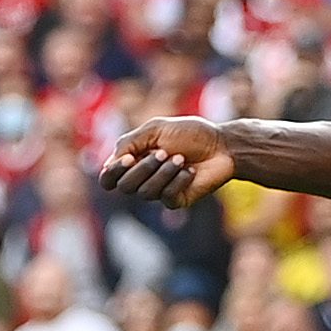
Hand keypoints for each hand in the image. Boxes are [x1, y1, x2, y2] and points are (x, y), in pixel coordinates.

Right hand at [97, 119, 235, 209]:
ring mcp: (159, 191)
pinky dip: (179, 180)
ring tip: (181, 158)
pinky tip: (191, 171)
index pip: (109, 178)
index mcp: (134, 160)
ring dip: (164, 172)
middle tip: (164, 152)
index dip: (114, 171)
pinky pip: (167, 197)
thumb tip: (108, 164)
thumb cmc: (190, 134)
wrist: (222, 145)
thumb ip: (128, 144)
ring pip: (146, 192)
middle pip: (125, 186)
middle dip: (144, 168)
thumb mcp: (155, 130)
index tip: (130, 158)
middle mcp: (143, 178)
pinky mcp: (177, 200)